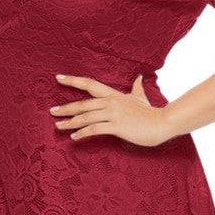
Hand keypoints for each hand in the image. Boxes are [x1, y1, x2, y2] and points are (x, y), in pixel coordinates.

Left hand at [49, 73, 169, 147]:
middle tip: (52, 112)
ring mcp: (114, 114)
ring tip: (58, 126)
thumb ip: (137, 88)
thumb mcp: (141, 97)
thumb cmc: (151, 113)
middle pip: (83, 103)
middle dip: (66, 108)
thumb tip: (138, 77)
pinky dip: (82, 133)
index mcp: (114, 94)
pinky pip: (94, 129)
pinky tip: (74, 137)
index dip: (73, 80)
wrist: (162, 123)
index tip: (59, 78)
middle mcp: (111, 102)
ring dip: (70, 122)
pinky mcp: (117, 126)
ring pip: (86, 117)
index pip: (90, 84)